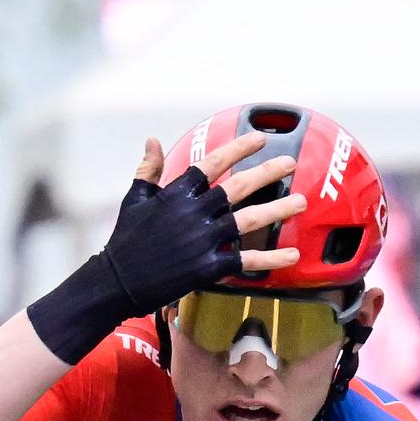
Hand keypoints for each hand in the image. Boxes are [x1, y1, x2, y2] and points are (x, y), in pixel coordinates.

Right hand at [26, 130, 305, 362]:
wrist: (118, 281)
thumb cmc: (125, 240)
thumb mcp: (134, 199)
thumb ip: (149, 169)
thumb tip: (152, 140)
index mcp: (176, 193)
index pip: (213, 163)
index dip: (239, 149)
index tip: (261, 139)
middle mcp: (193, 213)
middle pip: (238, 187)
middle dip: (267, 172)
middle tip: (291, 163)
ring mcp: (202, 240)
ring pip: (248, 219)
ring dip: (278, 209)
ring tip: (301, 201)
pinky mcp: (207, 267)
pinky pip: (245, 260)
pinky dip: (270, 258)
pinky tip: (293, 255)